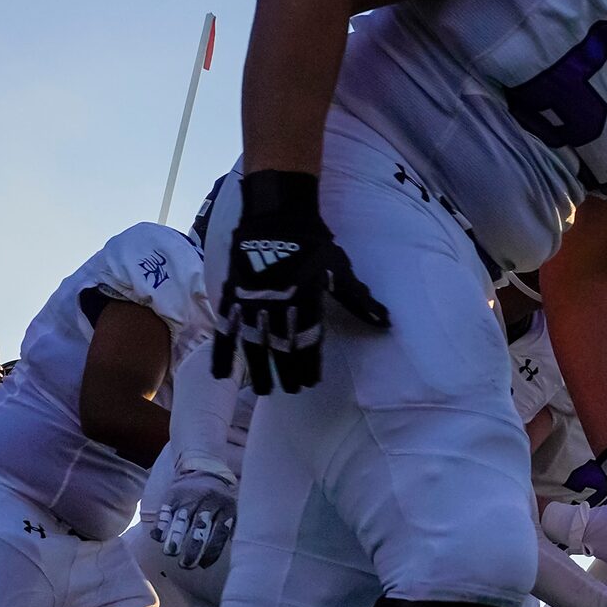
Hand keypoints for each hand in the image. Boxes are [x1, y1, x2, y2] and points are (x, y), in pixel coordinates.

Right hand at [148, 455, 239, 569]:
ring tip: (170, 552)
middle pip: (200, 527)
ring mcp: (190, 496)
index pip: (219, 532)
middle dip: (192, 548)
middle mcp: (208, 501)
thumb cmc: (219, 500)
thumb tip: (228, 556)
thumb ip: (230, 530)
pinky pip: (166, 510)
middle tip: (186, 564)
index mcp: (226, 507)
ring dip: (175, 537)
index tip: (202, 565)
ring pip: (182, 519)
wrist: (204, 471)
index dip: (211, 551)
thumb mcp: (231, 510)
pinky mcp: (174, 494)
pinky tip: (158, 537)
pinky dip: (161, 524)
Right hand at [210, 170, 385, 394]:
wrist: (277, 214)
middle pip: (281, 347)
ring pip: (254, 343)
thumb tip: (386, 322)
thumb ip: (358, 300)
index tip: (312, 382)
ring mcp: (251, 300)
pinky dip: (221, 351)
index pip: (308, 339)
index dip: (309, 363)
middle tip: (290, 391)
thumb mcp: (339, 270)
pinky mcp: (232, 294)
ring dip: (259, 369)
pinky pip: (225, 328)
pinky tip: (221, 374)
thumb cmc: (313, 242)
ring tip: (263, 391)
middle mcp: (278, 304)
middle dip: (286, 372)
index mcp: (306, 299)